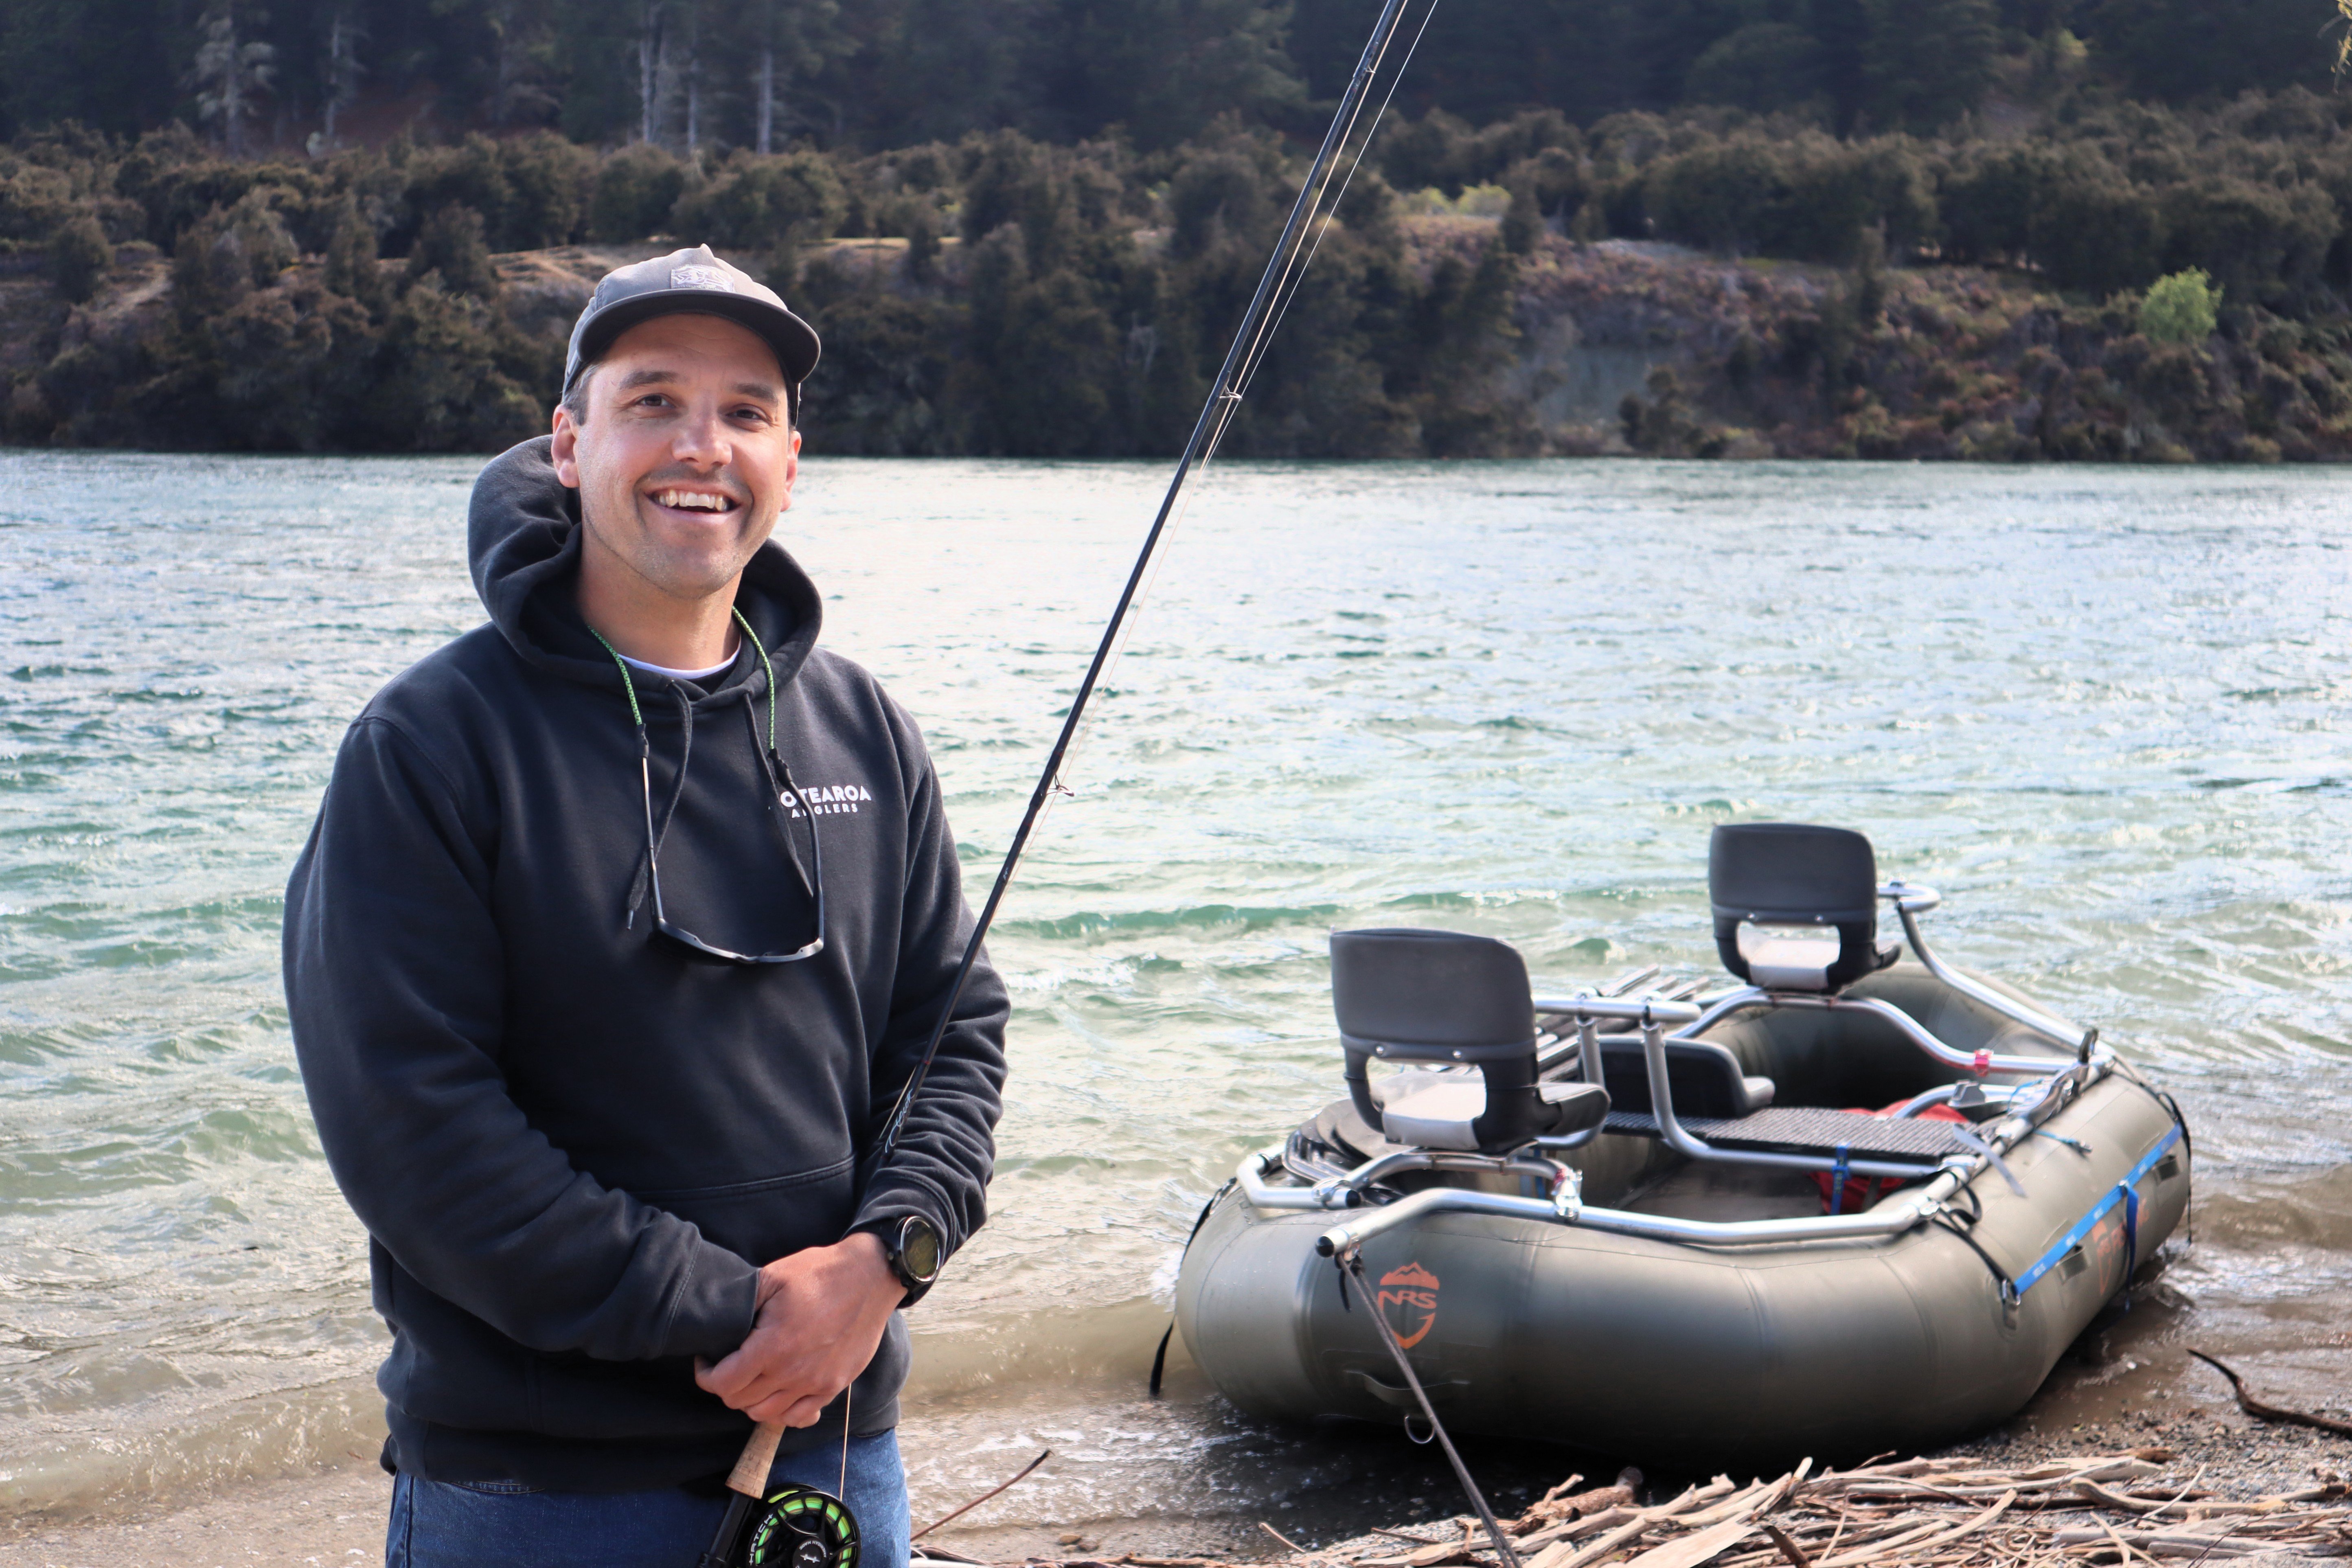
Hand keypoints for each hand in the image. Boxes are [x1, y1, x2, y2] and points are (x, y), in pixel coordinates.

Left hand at [694, 1232, 905, 1427]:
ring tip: (752, 1379)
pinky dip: (783, 1413)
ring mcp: (816, 1383)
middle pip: (741, 1402)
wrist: (871, 1277)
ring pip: (767, 1415)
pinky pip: (800, 1417)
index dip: (706, 1375)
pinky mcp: (835, 1386)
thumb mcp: (773, 1277)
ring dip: (751, 1401)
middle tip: (728, 1366)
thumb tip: (716, 1324)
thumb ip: (741, 1304)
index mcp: (773, 1346)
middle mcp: (793, 1373)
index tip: (706, 1361)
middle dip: (726, 1386)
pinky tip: (780, 1394)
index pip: (724, 1383)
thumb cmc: (820, 1273)